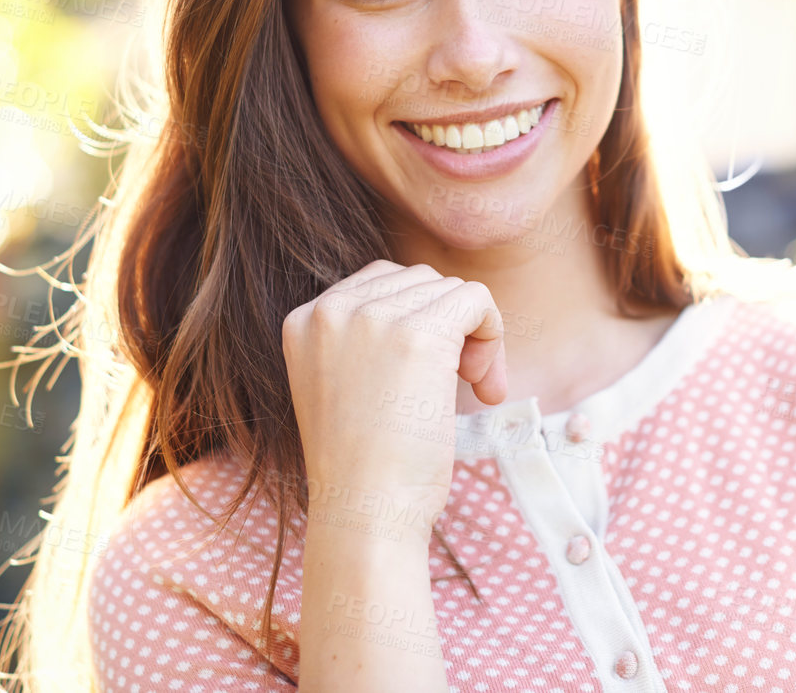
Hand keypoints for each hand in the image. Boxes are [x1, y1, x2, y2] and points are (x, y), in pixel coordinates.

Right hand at [281, 260, 507, 539]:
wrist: (364, 515)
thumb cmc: (365, 469)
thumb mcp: (343, 386)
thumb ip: (366, 340)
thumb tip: (436, 301)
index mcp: (303, 320)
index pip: (379, 284)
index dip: (418, 322)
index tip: (432, 374)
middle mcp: (331, 308)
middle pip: (417, 281)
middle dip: (448, 326)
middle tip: (461, 383)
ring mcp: (373, 317)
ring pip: (449, 289)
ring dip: (473, 336)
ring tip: (472, 390)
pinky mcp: (420, 333)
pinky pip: (476, 299)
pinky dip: (493, 333)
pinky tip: (486, 386)